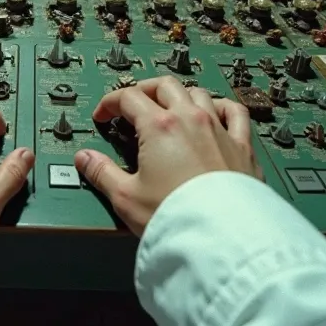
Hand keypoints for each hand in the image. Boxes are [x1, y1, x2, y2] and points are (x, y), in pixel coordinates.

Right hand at [74, 76, 261, 234]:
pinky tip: (214, 111)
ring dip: (178, 95)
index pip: (128, 97)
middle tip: (131, 105)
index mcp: (160, 126)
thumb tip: (84, 158)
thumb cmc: (176, 218)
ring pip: (197, 93)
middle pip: (164, 86)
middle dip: (143, 90)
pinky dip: (221, 105)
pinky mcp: (242, 146)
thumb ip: (102, 173)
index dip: (110, 103)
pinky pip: (234, 112)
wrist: (221, 240)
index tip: (103, 116)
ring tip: (168, 108)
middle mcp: (191, 119)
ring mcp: (219, 129)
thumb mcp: (126, 197)